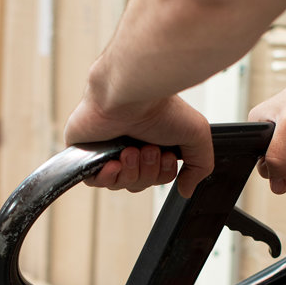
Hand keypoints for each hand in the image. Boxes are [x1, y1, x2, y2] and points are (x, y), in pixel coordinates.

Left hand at [64, 94, 212, 197]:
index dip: (162, 174)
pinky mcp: (86, 150)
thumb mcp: (197, 135)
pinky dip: (107, 178)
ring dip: (130, 172)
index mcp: (152, 140)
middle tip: (148, 149)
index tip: (165, 156)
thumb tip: (186, 189)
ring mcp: (107, 148)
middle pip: (139, 183)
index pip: (156, 176)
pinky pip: (94, 181)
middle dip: (147, 172)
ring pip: (119, 183)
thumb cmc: (161, 106)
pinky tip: (113, 164)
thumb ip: (199, 165)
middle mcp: (130, 144)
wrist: (131, 94)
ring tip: (131, 151)